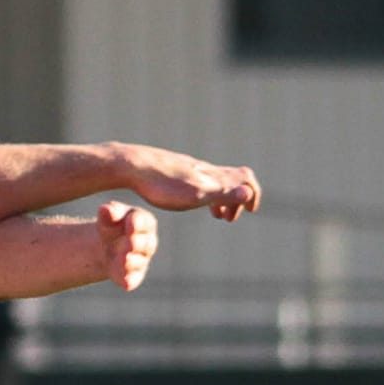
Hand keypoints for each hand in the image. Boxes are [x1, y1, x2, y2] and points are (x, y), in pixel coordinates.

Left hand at [99, 201, 157, 290]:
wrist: (106, 246)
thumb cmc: (112, 226)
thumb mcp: (109, 217)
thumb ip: (109, 213)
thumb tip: (105, 209)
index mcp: (144, 223)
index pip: (144, 222)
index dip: (137, 223)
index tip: (130, 223)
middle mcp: (147, 242)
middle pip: (144, 243)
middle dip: (136, 243)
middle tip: (129, 243)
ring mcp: (141, 260)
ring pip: (139, 262)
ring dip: (131, 261)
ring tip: (123, 259)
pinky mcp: (133, 275)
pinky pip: (134, 279)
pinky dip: (130, 281)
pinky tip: (125, 283)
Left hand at [117, 144, 260, 220]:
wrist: (130, 166)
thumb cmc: (162, 185)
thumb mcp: (195, 195)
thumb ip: (223, 195)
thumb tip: (250, 193)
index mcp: (213, 176)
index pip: (245, 179)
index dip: (253, 194)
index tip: (250, 211)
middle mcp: (204, 169)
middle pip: (233, 178)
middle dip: (237, 198)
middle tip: (229, 218)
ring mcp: (188, 168)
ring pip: (214, 180)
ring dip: (220, 197)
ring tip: (215, 214)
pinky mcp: (173, 170)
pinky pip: (196, 180)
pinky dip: (202, 193)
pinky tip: (189, 201)